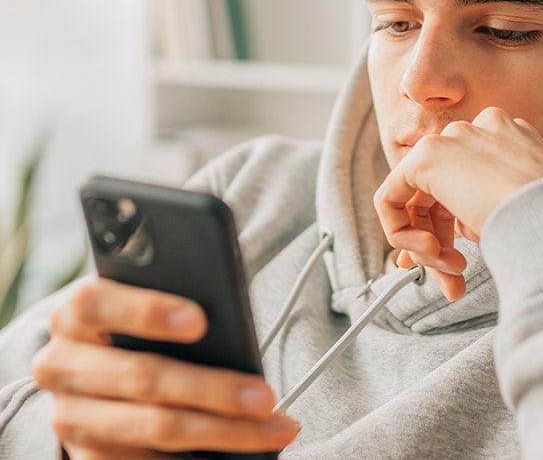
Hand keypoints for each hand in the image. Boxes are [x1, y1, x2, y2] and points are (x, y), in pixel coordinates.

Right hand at [32, 278, 298, 458]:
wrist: (96, 366)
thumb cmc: (140, 323)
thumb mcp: (147, 302)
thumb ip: (176, 305)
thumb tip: (229, 326)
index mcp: (74, 315)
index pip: (96, 304)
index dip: (147, 311)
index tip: (200, 321)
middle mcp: (62, 366)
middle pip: (142, 376)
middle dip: (212, 388)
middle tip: (264, 395)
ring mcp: (73, 418)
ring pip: (156, 427)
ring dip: (224, 431)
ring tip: (275, 427)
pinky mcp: (91, 458)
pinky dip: (207, 456)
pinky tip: (247, 449)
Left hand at [374, 107, 542, 299]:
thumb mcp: (521, 214)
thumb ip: (480, 216)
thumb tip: (448, 241)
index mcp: (511, 139)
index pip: (466, 181)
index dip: (452, 228)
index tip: (456, 265)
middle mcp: (481, 129)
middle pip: (439, 193)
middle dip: (439, 243)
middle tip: (454, 281)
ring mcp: (454, 139)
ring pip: (416, 200)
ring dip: (428, 246)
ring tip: (454, 273)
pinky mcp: (427, 156)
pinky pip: (390, 199)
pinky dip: (402, 234)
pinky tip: (432, 254)